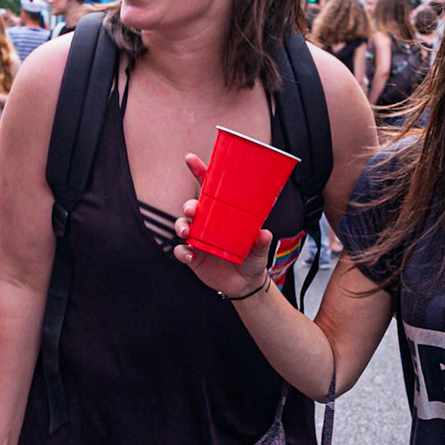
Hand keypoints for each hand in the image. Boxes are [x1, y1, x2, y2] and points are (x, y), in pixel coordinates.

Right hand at [170, 152, 273, 297]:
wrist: (244, 285)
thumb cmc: (252, 260)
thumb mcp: (259, 251)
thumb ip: (260, 243)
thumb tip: (264, 233)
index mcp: (222, 214)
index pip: (209, 189)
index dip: (199, 172)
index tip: (190, 159)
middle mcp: (207, 224)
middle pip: (192, 207)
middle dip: (188, 205)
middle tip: (192, 210)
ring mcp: (198, 239)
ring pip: (182, 226)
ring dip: (181, 226)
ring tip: (187, 233)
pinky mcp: (192, 257)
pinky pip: (180, 251)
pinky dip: (182, 252)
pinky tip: (190, 256)